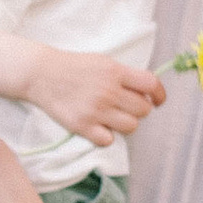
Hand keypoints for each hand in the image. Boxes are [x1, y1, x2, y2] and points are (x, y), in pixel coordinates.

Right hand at [25, 46, 169, 147]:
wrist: (42, 74)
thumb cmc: (74, 67)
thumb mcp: (103, 62)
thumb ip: (124, 75)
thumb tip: (147, 92)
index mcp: (115, 72)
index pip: (151, 85)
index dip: (160, 95)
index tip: (158, 101)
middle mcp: (109, 91)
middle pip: (143, 110)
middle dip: (139, 110)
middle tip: (126, 107)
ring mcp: (96, 110)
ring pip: (131, 127)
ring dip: (125, 124)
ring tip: (113, 118)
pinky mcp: (83, 126)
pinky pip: (109, 140)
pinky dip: (106, 136)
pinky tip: (99, 127)